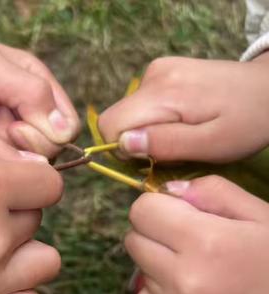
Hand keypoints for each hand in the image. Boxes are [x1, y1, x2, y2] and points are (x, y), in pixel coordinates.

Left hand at [0, 21, 79, 156]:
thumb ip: (30, 94)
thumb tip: (64, 132)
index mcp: (33, 84)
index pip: (64, 126)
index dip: (48, 134)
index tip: (17, 126)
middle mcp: (21, 110)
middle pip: (47, 149)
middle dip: (27, 146)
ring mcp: (0, 131)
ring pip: (23, 163)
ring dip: (6, 158)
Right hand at [98, 54, 268, 162]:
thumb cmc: (247, 121)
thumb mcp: (211, 144)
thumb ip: (166, 144)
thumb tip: (123, 144)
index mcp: (163, 92)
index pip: (111, 125)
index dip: (124, 151)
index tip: (152, 159)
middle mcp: (153, 75)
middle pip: (116, 120)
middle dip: (135, 143)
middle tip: (170, 151)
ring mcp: (157, 70)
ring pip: (128, 115)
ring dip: (146, 133)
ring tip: (181, 135)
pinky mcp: (162, 71)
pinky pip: (140, 106)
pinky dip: (153, 121)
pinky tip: (180, 122)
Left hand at [124, 176, 268, 293]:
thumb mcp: (260, 213)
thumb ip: (212, 191)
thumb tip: (166, 191)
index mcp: (206, 241)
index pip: (141, 212)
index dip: (157, 207)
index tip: (174, 213)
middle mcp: (185, 280)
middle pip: (133, 241)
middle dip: (153, 233)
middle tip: (184, 241)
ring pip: (140, 271)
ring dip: (159, 265)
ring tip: (197, 270)